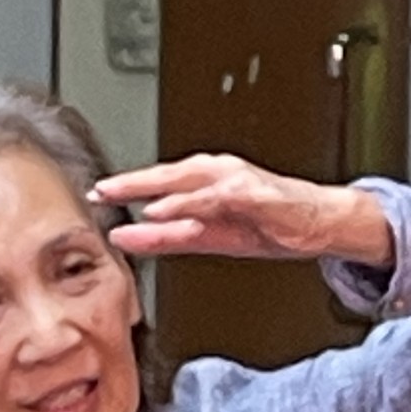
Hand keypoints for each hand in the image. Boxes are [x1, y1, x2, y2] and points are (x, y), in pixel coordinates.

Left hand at [90, 153, 394, 266]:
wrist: (316, 224)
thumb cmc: (270, 225)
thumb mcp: (209, 237)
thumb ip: (168, 238)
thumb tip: (128, 238)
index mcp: (203, 181)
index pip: (157, 183)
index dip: (126, 190)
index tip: (95, 197)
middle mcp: (215, 173)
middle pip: (165, 174)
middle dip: (131, 183)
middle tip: (101, 190)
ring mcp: (234, 180)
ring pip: (188, 181)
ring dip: (155, 189)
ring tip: (127, 198)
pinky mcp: (252, 192)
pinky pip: (214, 196)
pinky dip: (189, 201)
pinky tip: (168, 209)